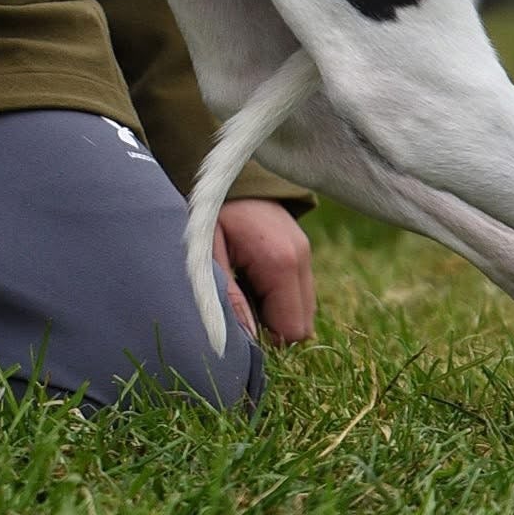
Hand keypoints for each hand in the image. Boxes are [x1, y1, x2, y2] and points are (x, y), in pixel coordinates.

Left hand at [214, 198, 315, 345]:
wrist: (225, 174)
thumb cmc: (209, 214)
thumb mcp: (207, 255)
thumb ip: (227, 298)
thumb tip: (247, 340)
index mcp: (280, 262)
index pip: (292, 330)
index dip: (265, 336)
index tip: (239, 318)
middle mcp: (302, 258)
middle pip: (302, 325)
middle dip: (272, 325)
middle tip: (240, 301)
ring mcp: (306, 252)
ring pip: (303, 310)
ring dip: (275, 310)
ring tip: (244, 285)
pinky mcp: (303, 249)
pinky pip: (300, 292)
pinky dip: (279, 295)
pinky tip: (253, 276)